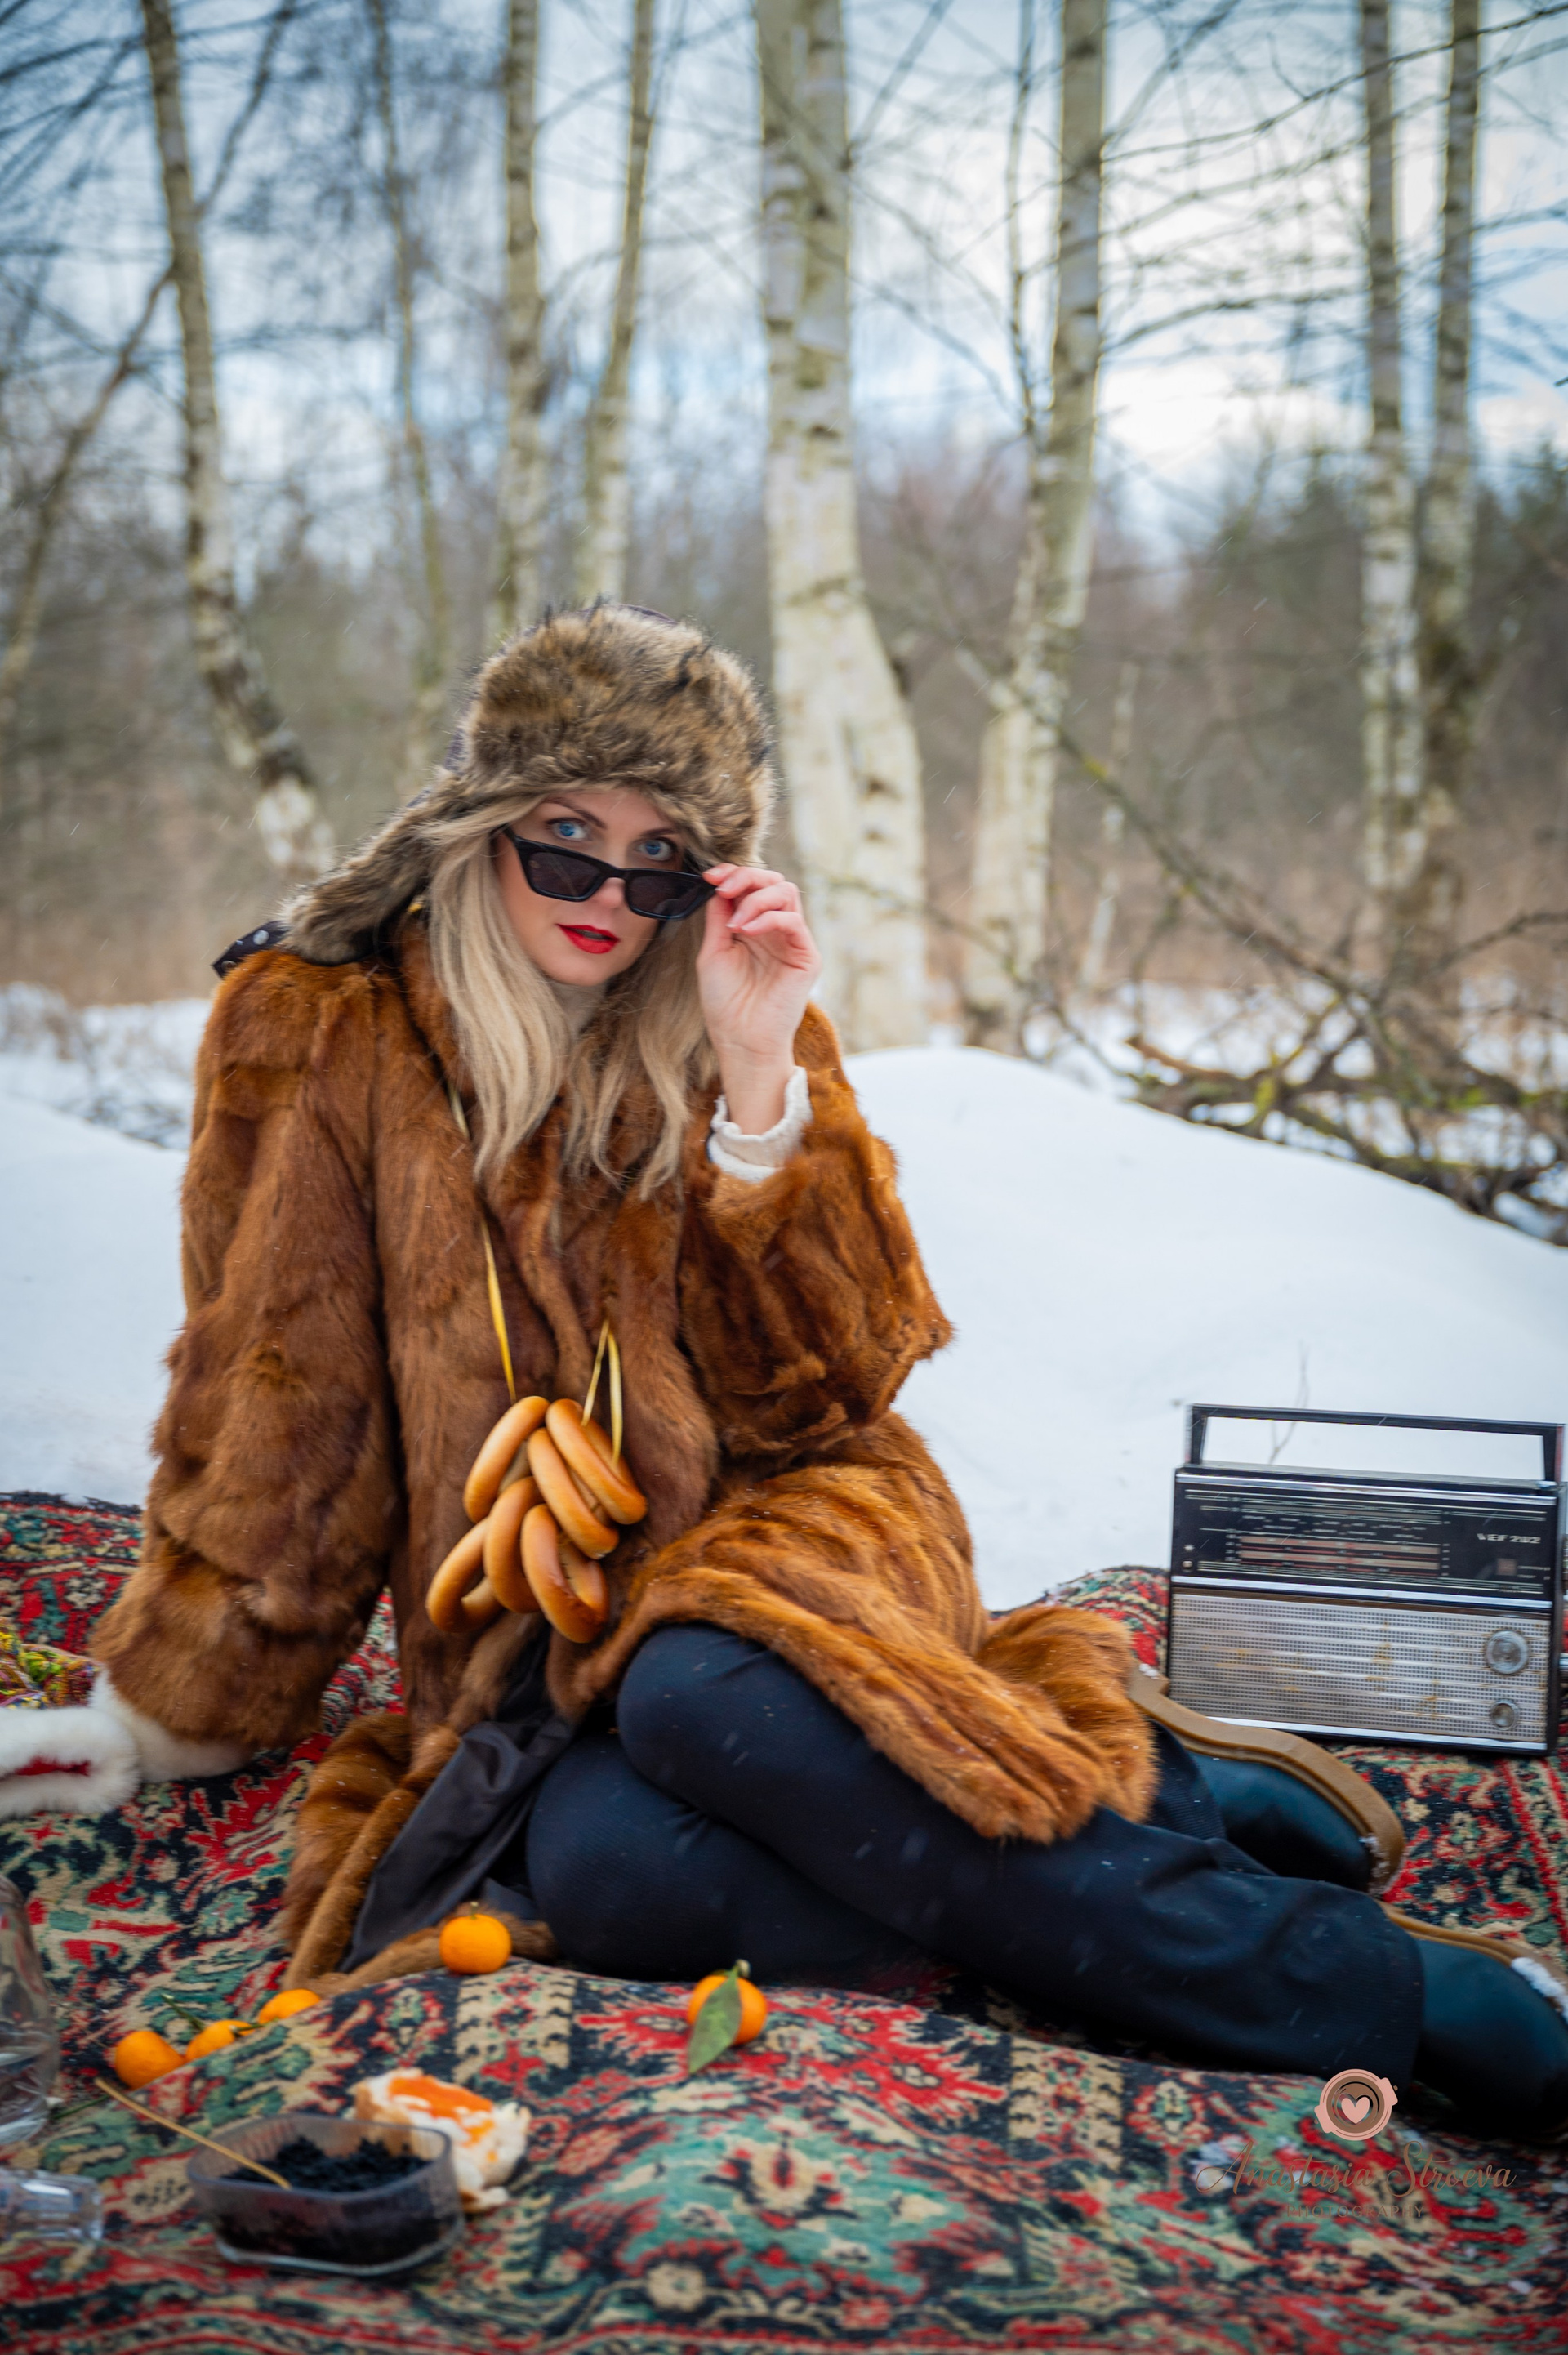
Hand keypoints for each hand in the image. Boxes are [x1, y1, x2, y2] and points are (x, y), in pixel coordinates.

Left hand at [696, 865, 821, 1133]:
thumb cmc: (725, 1004)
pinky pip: (793, 920)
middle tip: (723, 888)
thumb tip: (718, 886)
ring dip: (756, 897)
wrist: (741, 1040)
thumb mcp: (714, 952)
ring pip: (786, 892)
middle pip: (773, 882)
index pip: (752, 887)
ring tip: (735, 923)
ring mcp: (793, 942)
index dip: (733, 874)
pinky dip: (767, 917)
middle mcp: (776, 931)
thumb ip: (718, 918)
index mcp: (754, 928)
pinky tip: (746, 931)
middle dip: (746, 877)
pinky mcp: (806, 956)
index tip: (710, 876)